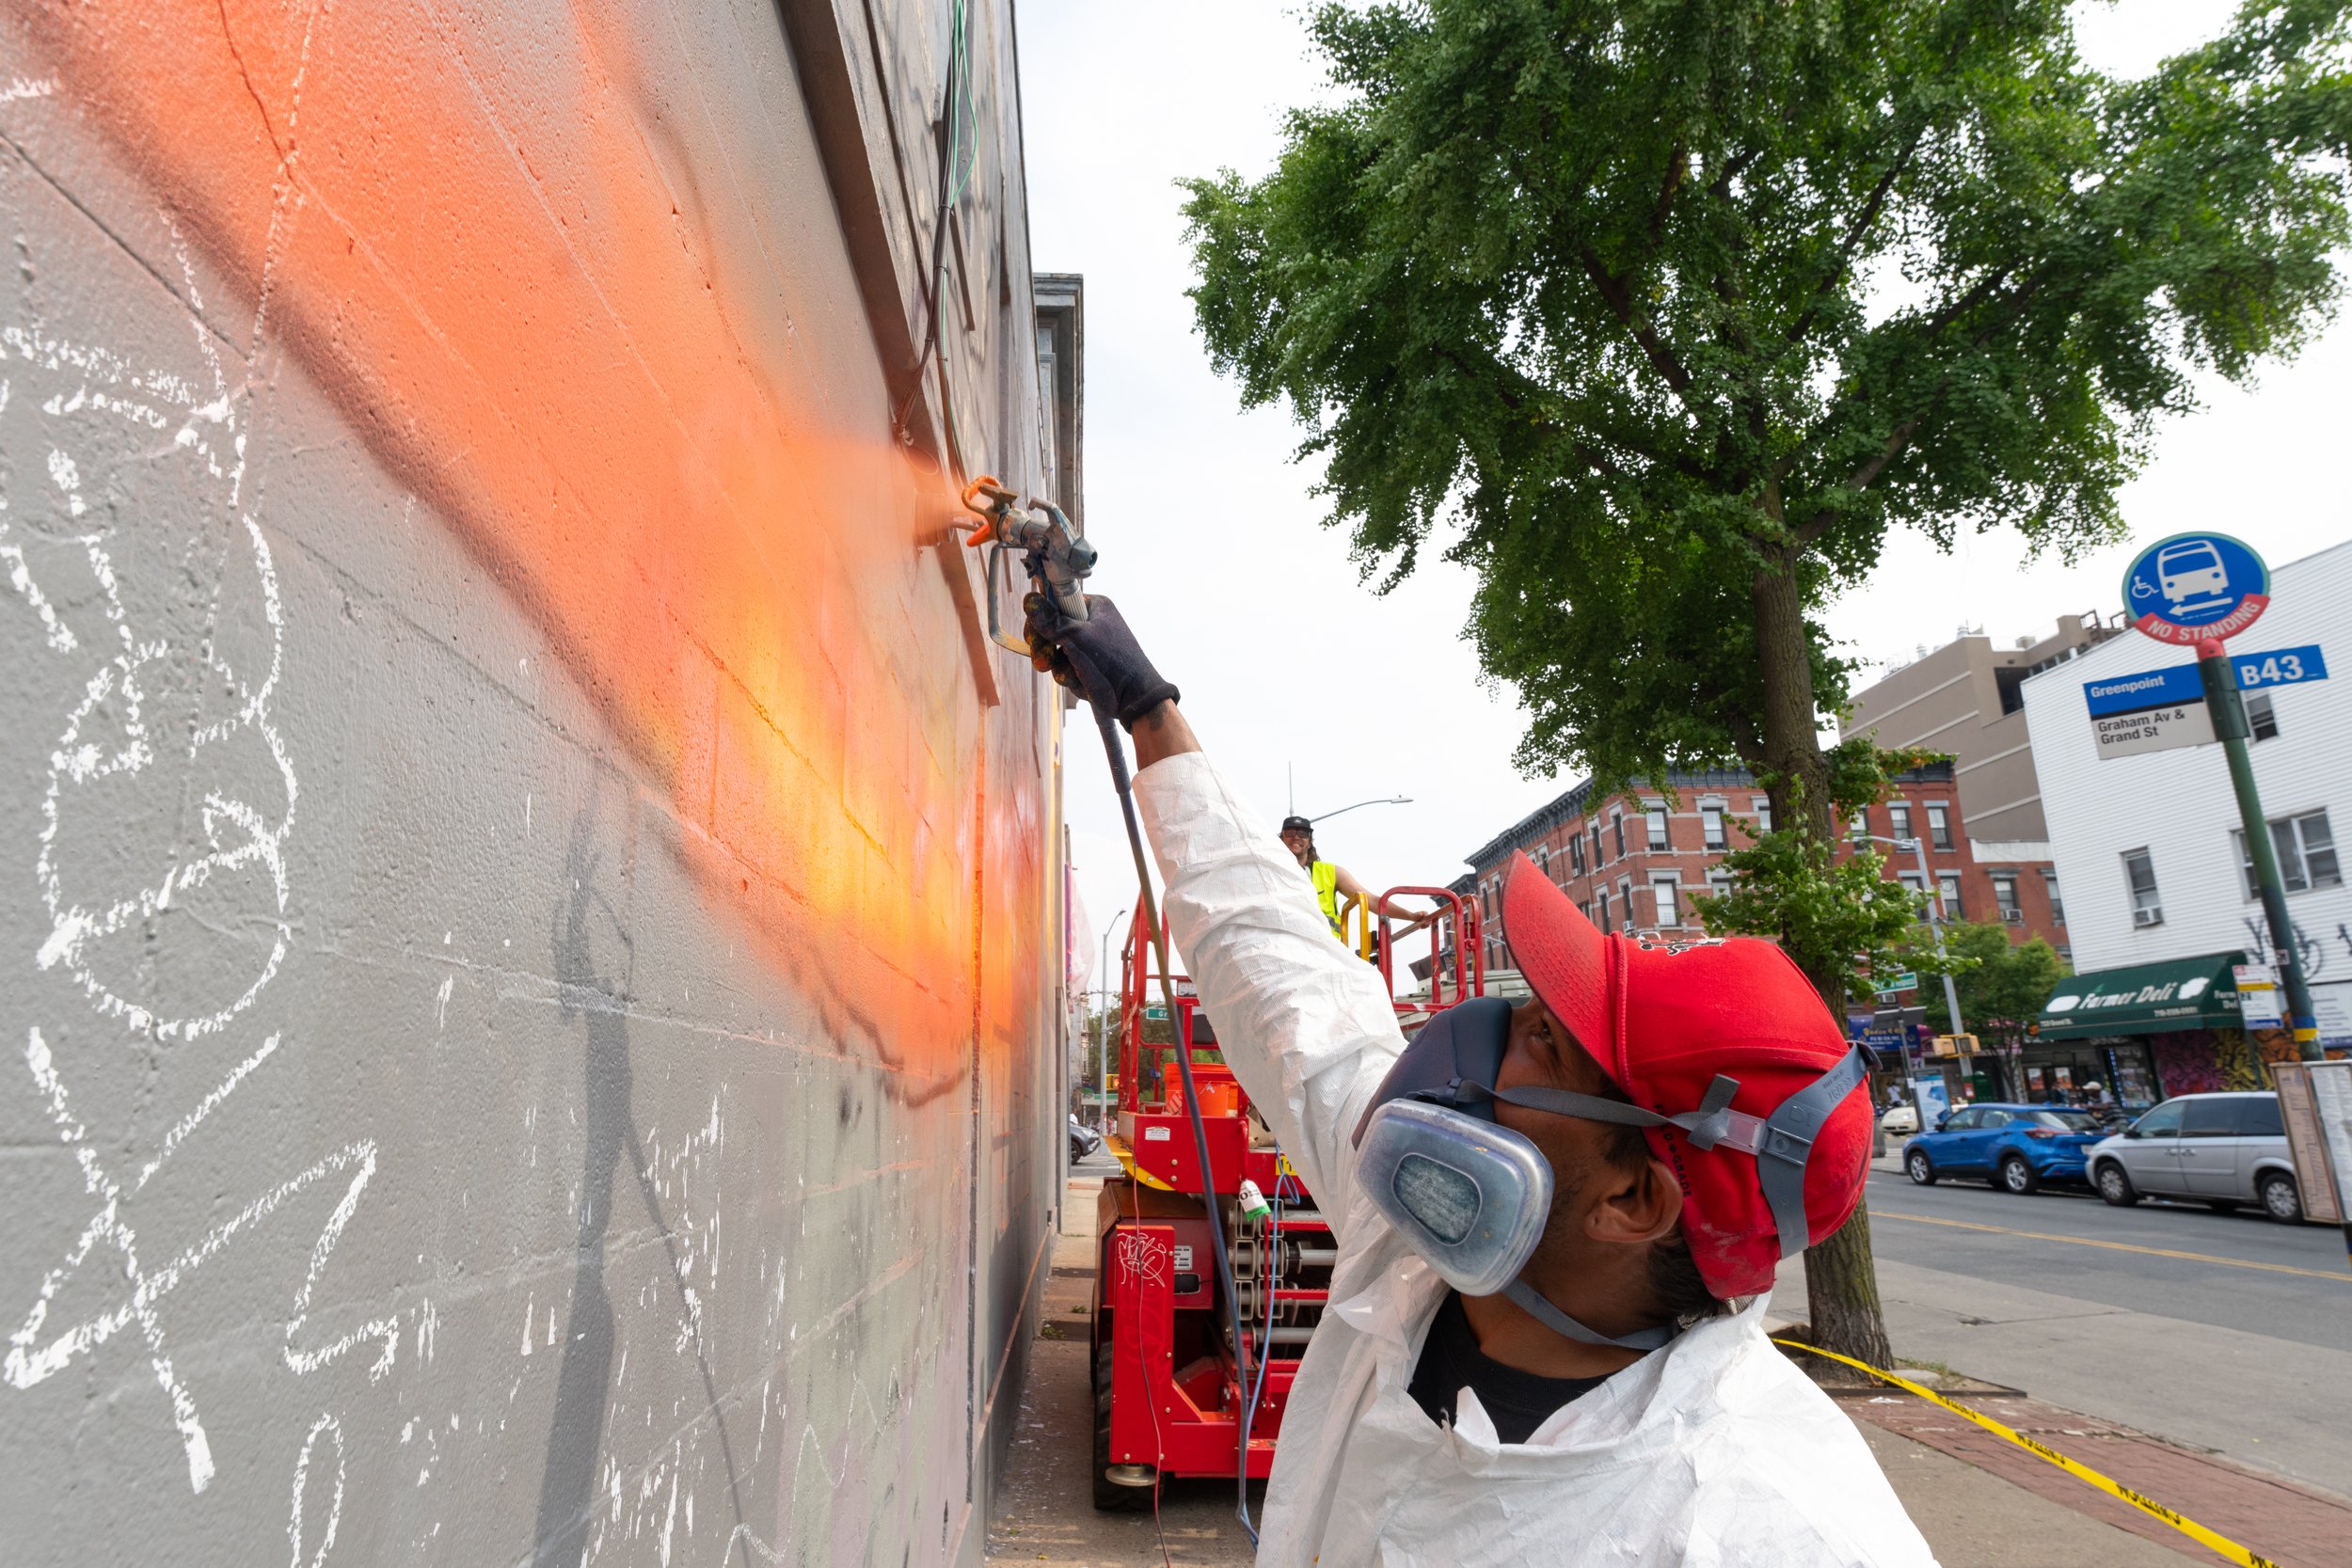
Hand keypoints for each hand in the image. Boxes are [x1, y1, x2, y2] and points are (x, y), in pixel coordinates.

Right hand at [1024, 593, 1179, 730]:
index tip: (1033, 635)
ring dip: (1060, 667)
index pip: (1056, 602)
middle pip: (1052, 629)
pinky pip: (1065, 668)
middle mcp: (1091, 623)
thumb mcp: (1078, 638)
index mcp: (1094, 606)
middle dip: (1046, 649)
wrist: (1134, 699)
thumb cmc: (1112, 662)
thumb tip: (1028, 598)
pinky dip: (1070, 677)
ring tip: (1073, 675)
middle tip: (1042, 662)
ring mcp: (1089, 646)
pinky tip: (1083, 684)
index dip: (1042, 619)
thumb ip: (1052, 621)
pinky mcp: (1087, 665)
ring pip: (1056, 653)